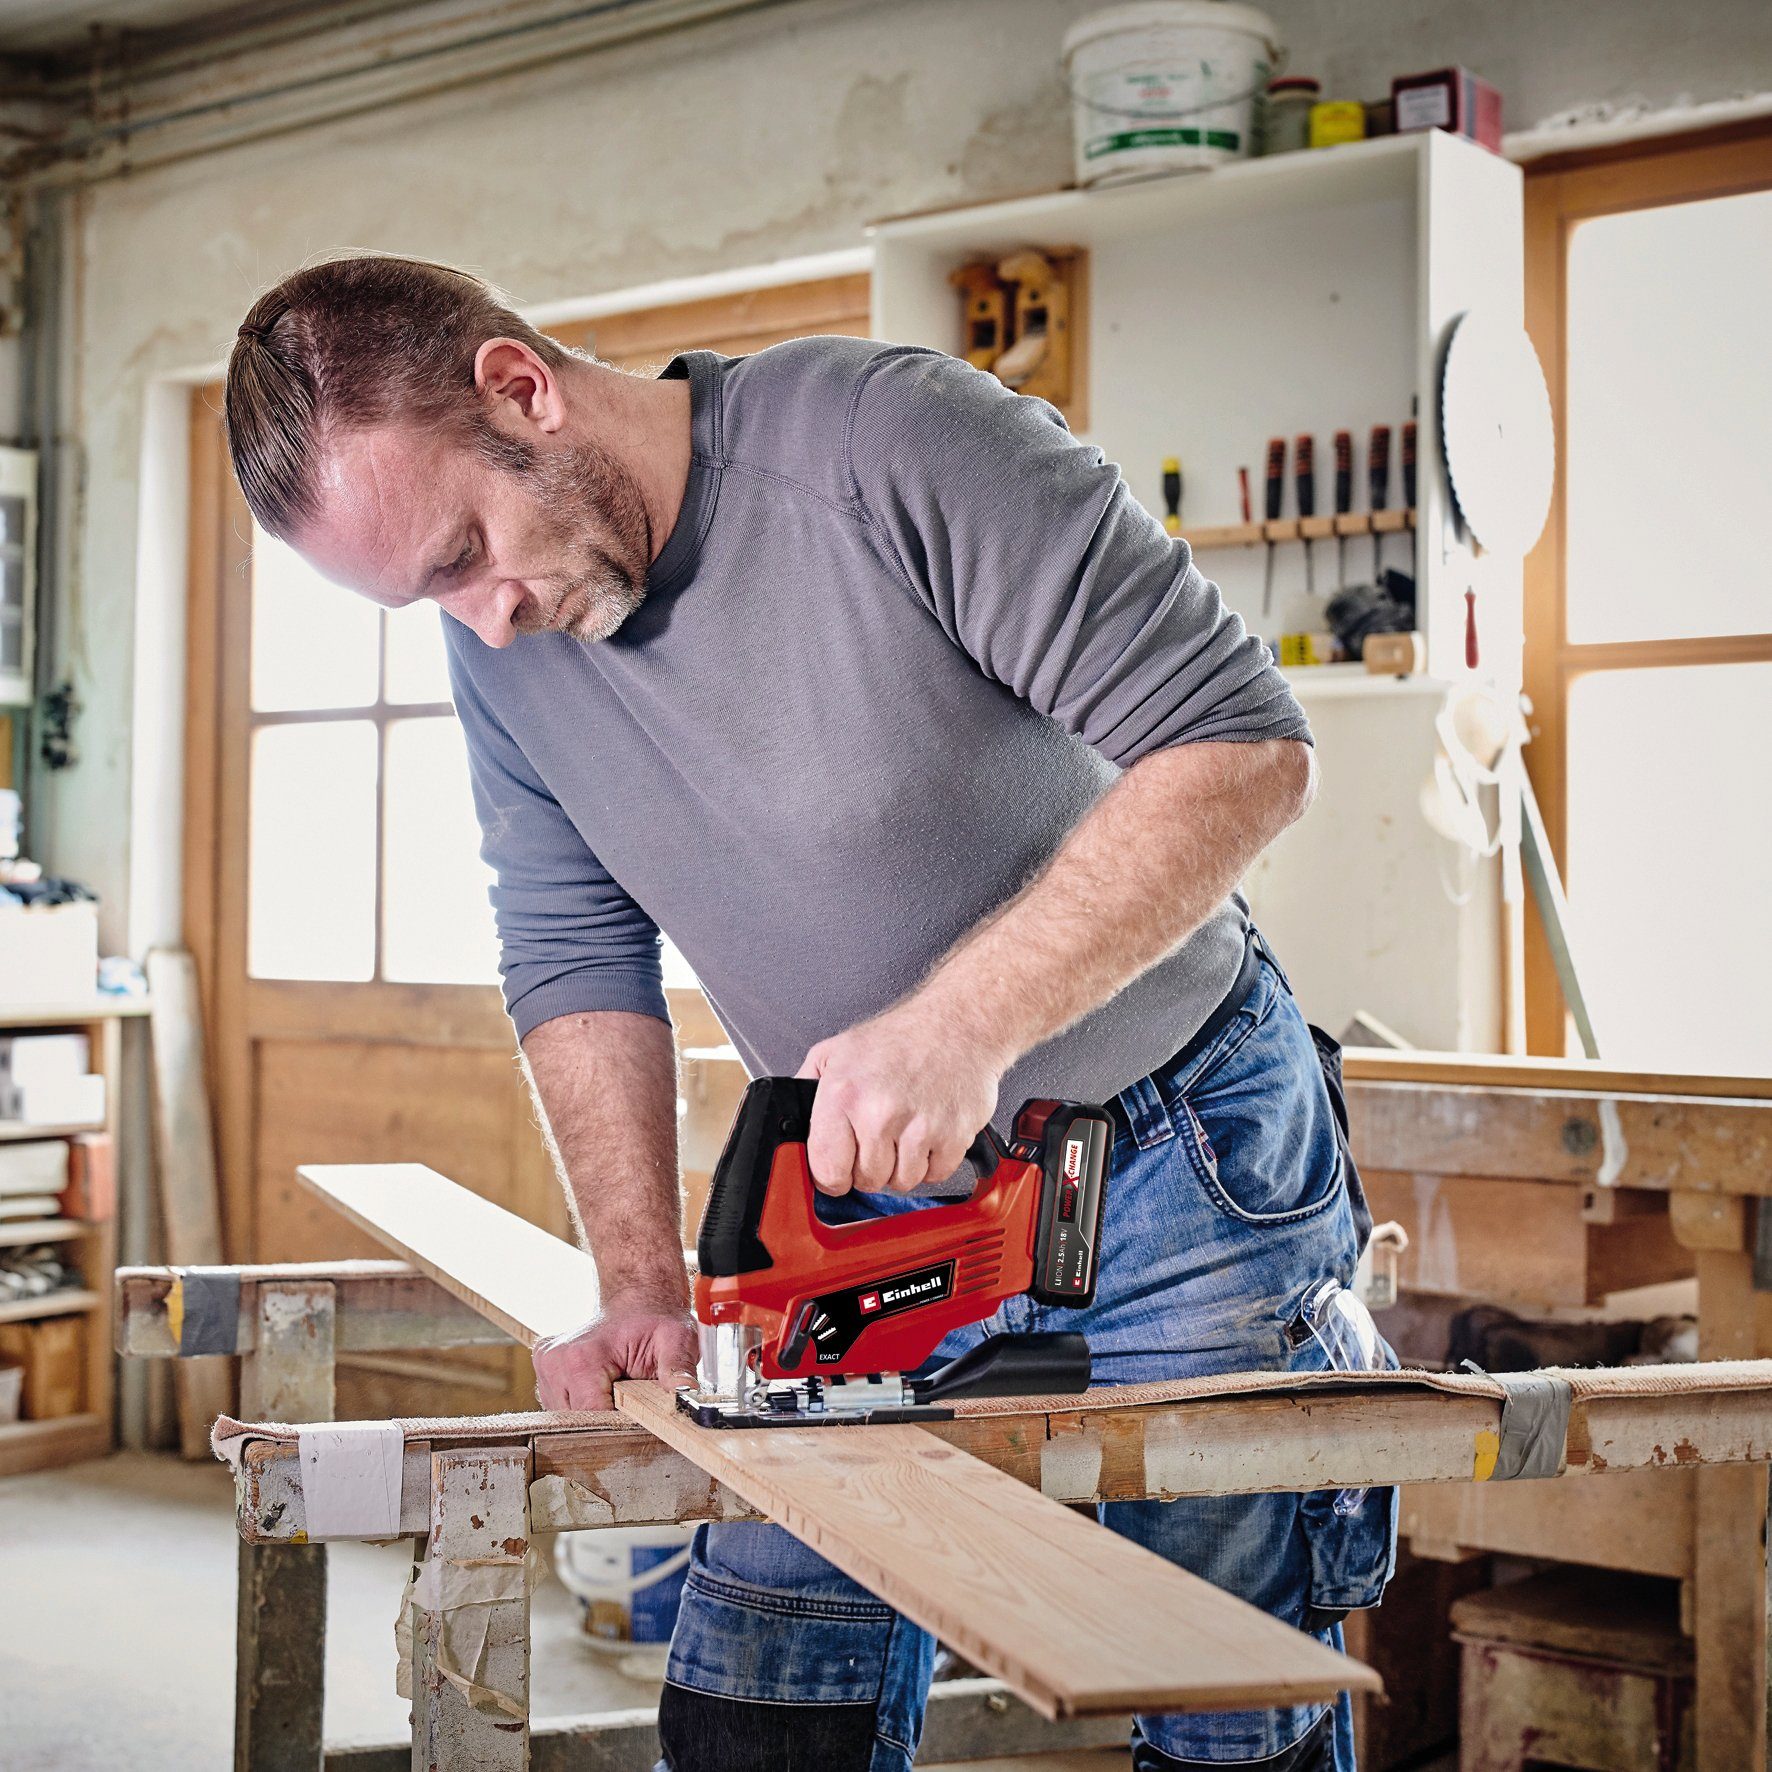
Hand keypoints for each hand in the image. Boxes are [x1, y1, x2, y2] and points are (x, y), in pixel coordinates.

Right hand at [532, 1300, 698, 1410]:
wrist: (638, 1300)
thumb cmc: (655, 1320)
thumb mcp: (676, 1339)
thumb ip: (678, 1367)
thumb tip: (686, 1392)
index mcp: (581, 1358)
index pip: (592, 1416)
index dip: (619, 1421)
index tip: (640, 1411)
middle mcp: (555, 1361)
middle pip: (578, 1420)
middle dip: (607, 1416)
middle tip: (632, 1395)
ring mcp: (545, 1366)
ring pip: (568, 1417)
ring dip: (594, 1410)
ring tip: (617, 1386)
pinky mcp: (544, 1370)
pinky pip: (562, 1405)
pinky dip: (583, 1403)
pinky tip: (602, 1385)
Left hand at [797, 1001, 1004, 1194]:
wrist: (958, 1024)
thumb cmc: (899, 1038)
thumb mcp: (835, 1051)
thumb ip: (807, 1088)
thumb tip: (790, 1124)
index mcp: (844, 1095)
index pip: (827, 1171)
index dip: (832, 1175)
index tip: (840, 1167)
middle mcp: (880, 1113)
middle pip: (867, 1181)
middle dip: (869, 1166)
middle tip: (878, 1138)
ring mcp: (920, 1127)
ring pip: (902, 1182)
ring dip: (901, 1166)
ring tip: (904, 1133)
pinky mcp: (954, 1136)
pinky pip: (935, 1175)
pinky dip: (932, 1162)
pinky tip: (928, 1133)